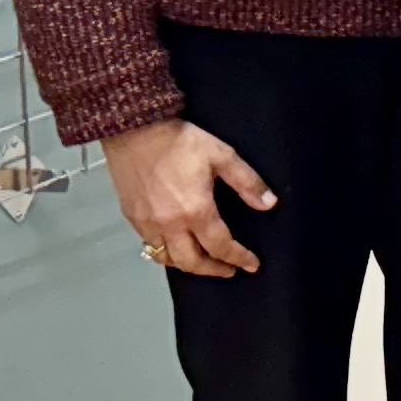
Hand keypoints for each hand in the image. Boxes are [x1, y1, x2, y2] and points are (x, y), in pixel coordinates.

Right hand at [101, 119, 268, 278]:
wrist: (135, 130)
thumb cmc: (178, 141)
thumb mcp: (222, 156)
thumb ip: (248, 183)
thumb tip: (269, 204)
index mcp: (195, 211)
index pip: (221, 246)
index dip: (239, 258)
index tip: (252, 264)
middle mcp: (169, 224)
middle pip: (192, 262)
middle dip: (213, 270)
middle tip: (229, 270)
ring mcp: (147, 223)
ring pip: (167, 259)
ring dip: (188, 265)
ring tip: (204, 262)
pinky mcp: (131, 217)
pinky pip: (148, 246)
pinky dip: (165, 253)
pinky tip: (174, 247)